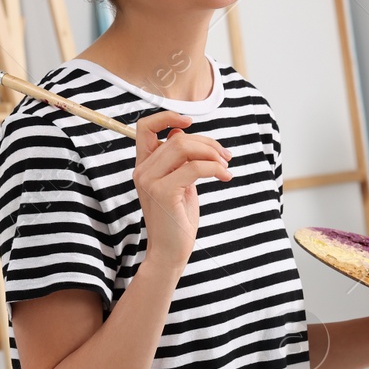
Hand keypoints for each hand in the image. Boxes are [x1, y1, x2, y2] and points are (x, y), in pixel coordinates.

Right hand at [133, 109, 232, 270]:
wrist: (170, 252)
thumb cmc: (177, 219)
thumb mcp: (179, 183)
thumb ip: (180, 160)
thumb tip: (185, 132)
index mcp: (144, 166)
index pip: (145, 128)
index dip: (166, 117)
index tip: (189, 122)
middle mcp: (142, 171)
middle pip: (177, 138)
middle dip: (207, 143)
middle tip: (226, 156)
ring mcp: (150, 181)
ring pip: (184, 148)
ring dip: (212, 154)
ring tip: (225, 167)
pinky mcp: (163, 192)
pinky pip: (194, 168)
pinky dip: (215, 168)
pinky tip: (225, 177)